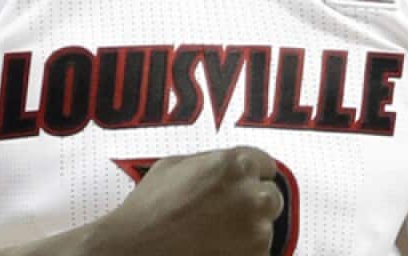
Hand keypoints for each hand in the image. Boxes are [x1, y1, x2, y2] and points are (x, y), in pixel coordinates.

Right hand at [93, 146, 284, 255]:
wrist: (136, 249)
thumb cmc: (149, 207)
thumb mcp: (175, 165)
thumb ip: (210, 161)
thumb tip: (225, 167)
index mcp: (234, 165)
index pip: (266, 165)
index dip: (250, 177)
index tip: (238, 188)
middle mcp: (251, 195)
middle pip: (271, 197)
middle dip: (252, 204)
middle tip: (224, 216)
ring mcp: (256, 231)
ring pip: (265, 228)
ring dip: (248, 231)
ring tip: (212, 236)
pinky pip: (258, 253)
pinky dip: (242, 253)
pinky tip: (213, 250)